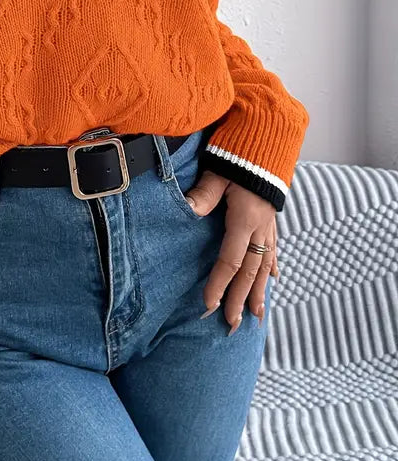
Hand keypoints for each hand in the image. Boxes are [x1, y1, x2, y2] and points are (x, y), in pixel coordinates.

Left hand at [183, 169, 277, 332]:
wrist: (268, 135)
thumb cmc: (238, 153)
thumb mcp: (217, 172)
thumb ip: (204, 193)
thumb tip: (188, 211)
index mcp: (245, 218)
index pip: (231, 260)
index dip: (219, 284)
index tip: (208, 305)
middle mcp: (260, 226)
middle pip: (250, 270)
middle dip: (241, 299)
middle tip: (232, 325)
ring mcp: (269, 223)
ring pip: (265, 264)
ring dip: (259, 291)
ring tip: (257, 316)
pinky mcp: (272, 216)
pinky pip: (273, 247)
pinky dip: (272, 265)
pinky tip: (273, 280)